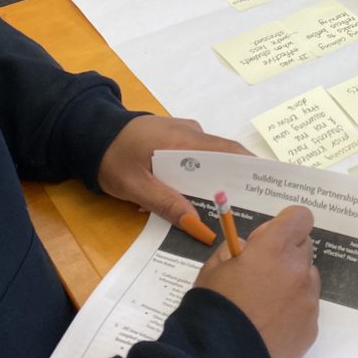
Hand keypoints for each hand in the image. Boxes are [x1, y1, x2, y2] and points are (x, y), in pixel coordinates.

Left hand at [96, 114, 250, 225]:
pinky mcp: (176, 138)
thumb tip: (198, 225)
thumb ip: (166, 204)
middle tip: (255, 204)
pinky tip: (204, 195)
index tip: (267, 187)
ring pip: (212, 157)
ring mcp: (184, 133)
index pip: (228, 151)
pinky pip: (199, 156)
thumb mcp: (135, 186)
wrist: (89, 133)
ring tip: (234, 206)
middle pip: (225, 155)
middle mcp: (191, 132)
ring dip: (221, 178)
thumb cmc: (112, 158)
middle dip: (240, 178)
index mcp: (185, 140)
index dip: (250, 168)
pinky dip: (205, 173)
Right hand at [195, 205, 319, 357]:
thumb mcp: (213, 269)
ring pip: (306, 279)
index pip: (300, 217)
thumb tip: (248, 249)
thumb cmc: (213, 309)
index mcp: (275, 249)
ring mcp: (308, 301)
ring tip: (263, 305)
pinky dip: (292, 311)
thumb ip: (234, 250)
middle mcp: (299, 270)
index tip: (266, 240)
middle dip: (285, 254)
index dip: (284, 225)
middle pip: (304, 247)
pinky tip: (268, 327)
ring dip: (291, 282)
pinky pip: (306, 308)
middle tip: (260, 273)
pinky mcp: (311, 329)